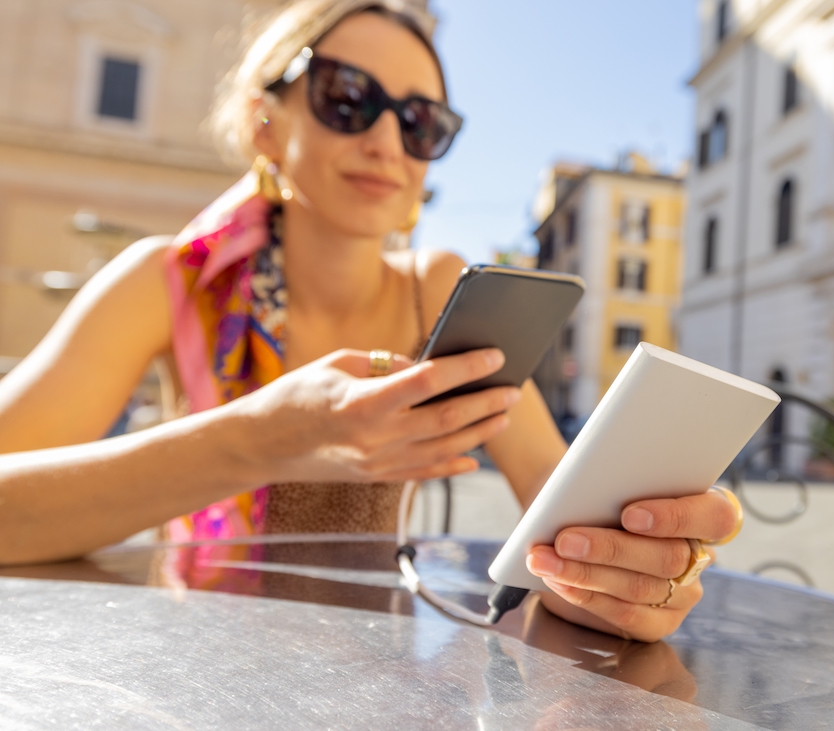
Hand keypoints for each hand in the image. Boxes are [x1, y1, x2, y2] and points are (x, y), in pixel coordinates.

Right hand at [225, 348, 521, 484]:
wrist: (259, 444)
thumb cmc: (294, 395)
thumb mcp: (337, 363)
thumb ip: (387, 365)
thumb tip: (428, 366)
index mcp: (363, 401)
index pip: (429, 381)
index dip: (466, 367)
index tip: (494, 355)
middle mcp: (375, 437)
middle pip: (446, 420)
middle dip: (486, 403)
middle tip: (513, 389)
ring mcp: (377, 463)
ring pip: (443, 450)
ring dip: (479, 433)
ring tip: (502, 415)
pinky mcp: (375, 478)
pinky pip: (424, 473)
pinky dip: (453, 465)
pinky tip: (474, 455)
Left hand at [526, 488, 741, 642]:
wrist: (572, 518)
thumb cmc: (597, 493)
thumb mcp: (608, 482)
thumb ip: (614, 487)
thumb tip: (588, 497)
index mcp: (705, 513)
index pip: (716, 516)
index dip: (676, 517)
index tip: (629, 514)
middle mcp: (700, 557)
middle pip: (668, 557)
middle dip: (610, 548)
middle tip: (565, 540)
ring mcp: (682, 595)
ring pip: (640, 588)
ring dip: (585, 573)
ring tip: (546, 560)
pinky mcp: (657, 624)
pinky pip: (625, 615)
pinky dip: (585, 596)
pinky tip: (558, 581)